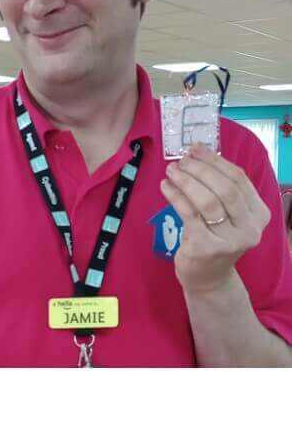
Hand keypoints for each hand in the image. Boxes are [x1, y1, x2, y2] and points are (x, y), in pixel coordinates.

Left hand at [160, 145, 270, 294]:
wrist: (208, 276)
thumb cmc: (215, 237)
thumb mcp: (227, 215)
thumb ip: (220, 189)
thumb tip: (198, 154)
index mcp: (259, 214)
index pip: (240, 180)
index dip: (216, 161)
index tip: (195, 149)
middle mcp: (250, 228)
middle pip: (225, 189)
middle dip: (201, 170)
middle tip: (180, 161)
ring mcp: (230, 240)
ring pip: (207, 201)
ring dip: (186, 181)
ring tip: (171, 171)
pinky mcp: (207, 247)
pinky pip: (189, 214)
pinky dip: (175, 196)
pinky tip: (165, 187)